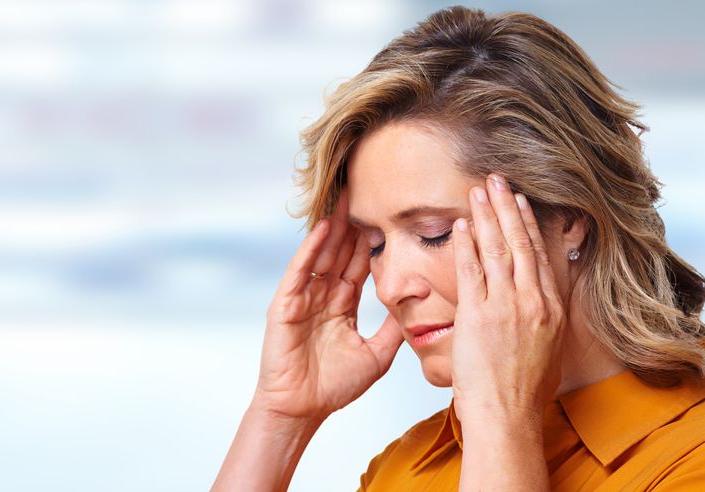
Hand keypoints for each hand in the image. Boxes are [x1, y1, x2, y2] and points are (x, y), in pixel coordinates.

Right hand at [252, 190, 403, 422]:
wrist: (302, 409)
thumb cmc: (333, 388)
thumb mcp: (377, 354)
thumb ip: (393, 329)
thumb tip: (419, 309)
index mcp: (341, 305)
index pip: (359, 264)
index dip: (372, 241)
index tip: (387, 214)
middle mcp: (322, 295)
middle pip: (340, 251)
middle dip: (352, 223)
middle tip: (365, 189)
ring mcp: (302, 297)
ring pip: (322, 254)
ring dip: (333, 226)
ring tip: (346, 197)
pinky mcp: (285, 304)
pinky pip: (301, 269)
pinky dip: (311, 248)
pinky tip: (324, 227)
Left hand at [450, 174, 565, 421]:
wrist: (509, 416)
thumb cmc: (523, 394)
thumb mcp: (547, 350)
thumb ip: (543, 320)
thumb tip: (539, 305)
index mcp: (552, 310)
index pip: (540, 256)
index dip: (530, 225)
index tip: (522, 202)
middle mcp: (533, 302)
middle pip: (521, 243)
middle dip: (509, 207)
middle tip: (500, 180)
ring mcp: (507, 307)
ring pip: (498, 249)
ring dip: (488, 215)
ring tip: (480, 189)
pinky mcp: (479, 315)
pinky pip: (471, 270)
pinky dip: (467, 244)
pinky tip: (462, 224)